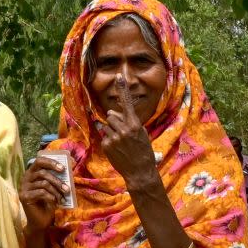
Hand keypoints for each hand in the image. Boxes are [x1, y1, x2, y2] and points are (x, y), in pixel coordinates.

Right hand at [20, 157, 66, 231]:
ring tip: (63, 198)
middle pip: (42, 172)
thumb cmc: (48, 203)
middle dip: (57, 180)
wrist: (41, 221)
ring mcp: (24, 187)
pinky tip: (55, 202)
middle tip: (67, 188)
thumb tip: (69, 167)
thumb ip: (56, 178)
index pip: (39, 161)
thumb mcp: (53, 188)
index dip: (51, 162)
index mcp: (32, 173)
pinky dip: (51, 197)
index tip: (63, 168)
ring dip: (56, 191)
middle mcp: (25, 178)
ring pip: (43, 183)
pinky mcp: (24, 196)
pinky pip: (41, 192)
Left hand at [100, 74, 158, 188]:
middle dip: (115, 121)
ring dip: (111, 131)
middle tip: (123, 133)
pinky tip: (117, 149)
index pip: (127, 103)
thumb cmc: (143, 151)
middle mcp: (124, 129)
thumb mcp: (141, 133)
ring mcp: (114, 137)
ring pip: (106, 125)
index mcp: (135, 125)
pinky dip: (109, 140)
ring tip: (121, 143)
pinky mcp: (107, 145)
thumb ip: (127, 121)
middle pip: (111, 116)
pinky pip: (104, 136)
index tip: (118, 76)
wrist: (139, 171)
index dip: (122, 89)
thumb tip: (110, 111)